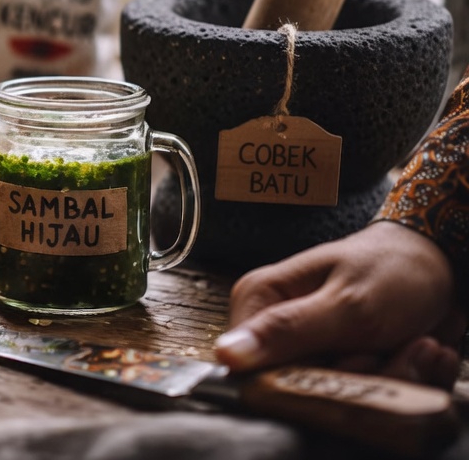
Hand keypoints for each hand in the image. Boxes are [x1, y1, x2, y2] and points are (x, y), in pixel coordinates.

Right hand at [215, 221, 463, 387]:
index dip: (308, 379)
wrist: (439, 268)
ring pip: (343, 398)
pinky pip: (369, 397)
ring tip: (412, 342)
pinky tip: (417, 349)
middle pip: (304, 389)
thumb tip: (225, 356)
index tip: (351, 354)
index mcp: (258, 304)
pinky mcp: (340, 364)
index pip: (256, 372)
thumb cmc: (391, 271)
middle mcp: (274, 330)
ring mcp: (309, 350)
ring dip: (392, 377)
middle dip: (361, 376)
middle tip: (388, 344)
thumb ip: (287, 330)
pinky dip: (405, 378)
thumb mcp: (346, 303)